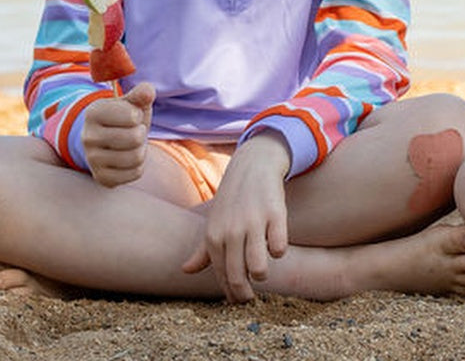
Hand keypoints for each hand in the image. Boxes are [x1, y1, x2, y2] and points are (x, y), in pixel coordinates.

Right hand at [81, 82, 154, 186]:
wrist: (108, 140)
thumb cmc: (124, 116)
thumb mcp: (132, 102)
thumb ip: (141, 94)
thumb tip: (148, 91)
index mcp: (93, 113)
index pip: (133, 116)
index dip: (138, 115)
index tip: (130, 115)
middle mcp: (88, 137)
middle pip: (135, 138)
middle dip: (141, 133)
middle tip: (133, 131)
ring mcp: (92, 160)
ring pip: (136, 157)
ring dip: (141, 149)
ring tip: (131, 144)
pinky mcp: (102, 177)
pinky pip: (135, 173)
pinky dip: (138, 165)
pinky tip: (128, 158)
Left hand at [182, 132, 290, 302]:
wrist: (253, 164)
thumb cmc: (232, 198)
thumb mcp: (214, 222)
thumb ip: (203, 250)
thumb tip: (185, 271)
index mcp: (214, 236)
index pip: (221, 275)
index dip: (230, 293)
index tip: (238, 300)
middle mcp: (232, 231)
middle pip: (239, 276)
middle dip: (245, 293)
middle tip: (250, 297)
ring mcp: (253, 222)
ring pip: (259, 267)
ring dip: (262, 274)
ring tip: (263, 271)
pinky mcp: (275, 214)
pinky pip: (279, 247)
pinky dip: (279, 251)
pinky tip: (276, 245)